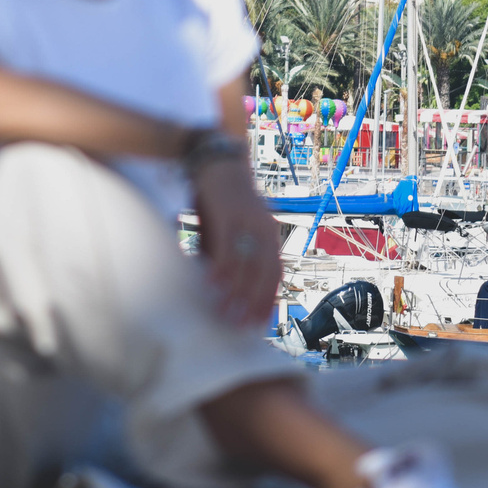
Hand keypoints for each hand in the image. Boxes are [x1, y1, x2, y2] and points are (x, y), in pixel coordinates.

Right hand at [193, 155, 281, 328]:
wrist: (217, 160)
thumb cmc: (221, 199)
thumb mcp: (231, 229)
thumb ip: (229, 253)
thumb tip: (219, 284)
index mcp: (269, 233)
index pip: (275, 272)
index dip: (267, 298)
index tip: (257, 322)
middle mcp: (265, 229)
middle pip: (266, 273)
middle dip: (254, 302)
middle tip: (240, 326)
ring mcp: (249, 222)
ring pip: (247, 264)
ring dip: (237, 292)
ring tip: (224, 314)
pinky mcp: (229, 214)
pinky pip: (227, 247)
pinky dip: (221, 269)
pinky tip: (213, 286)